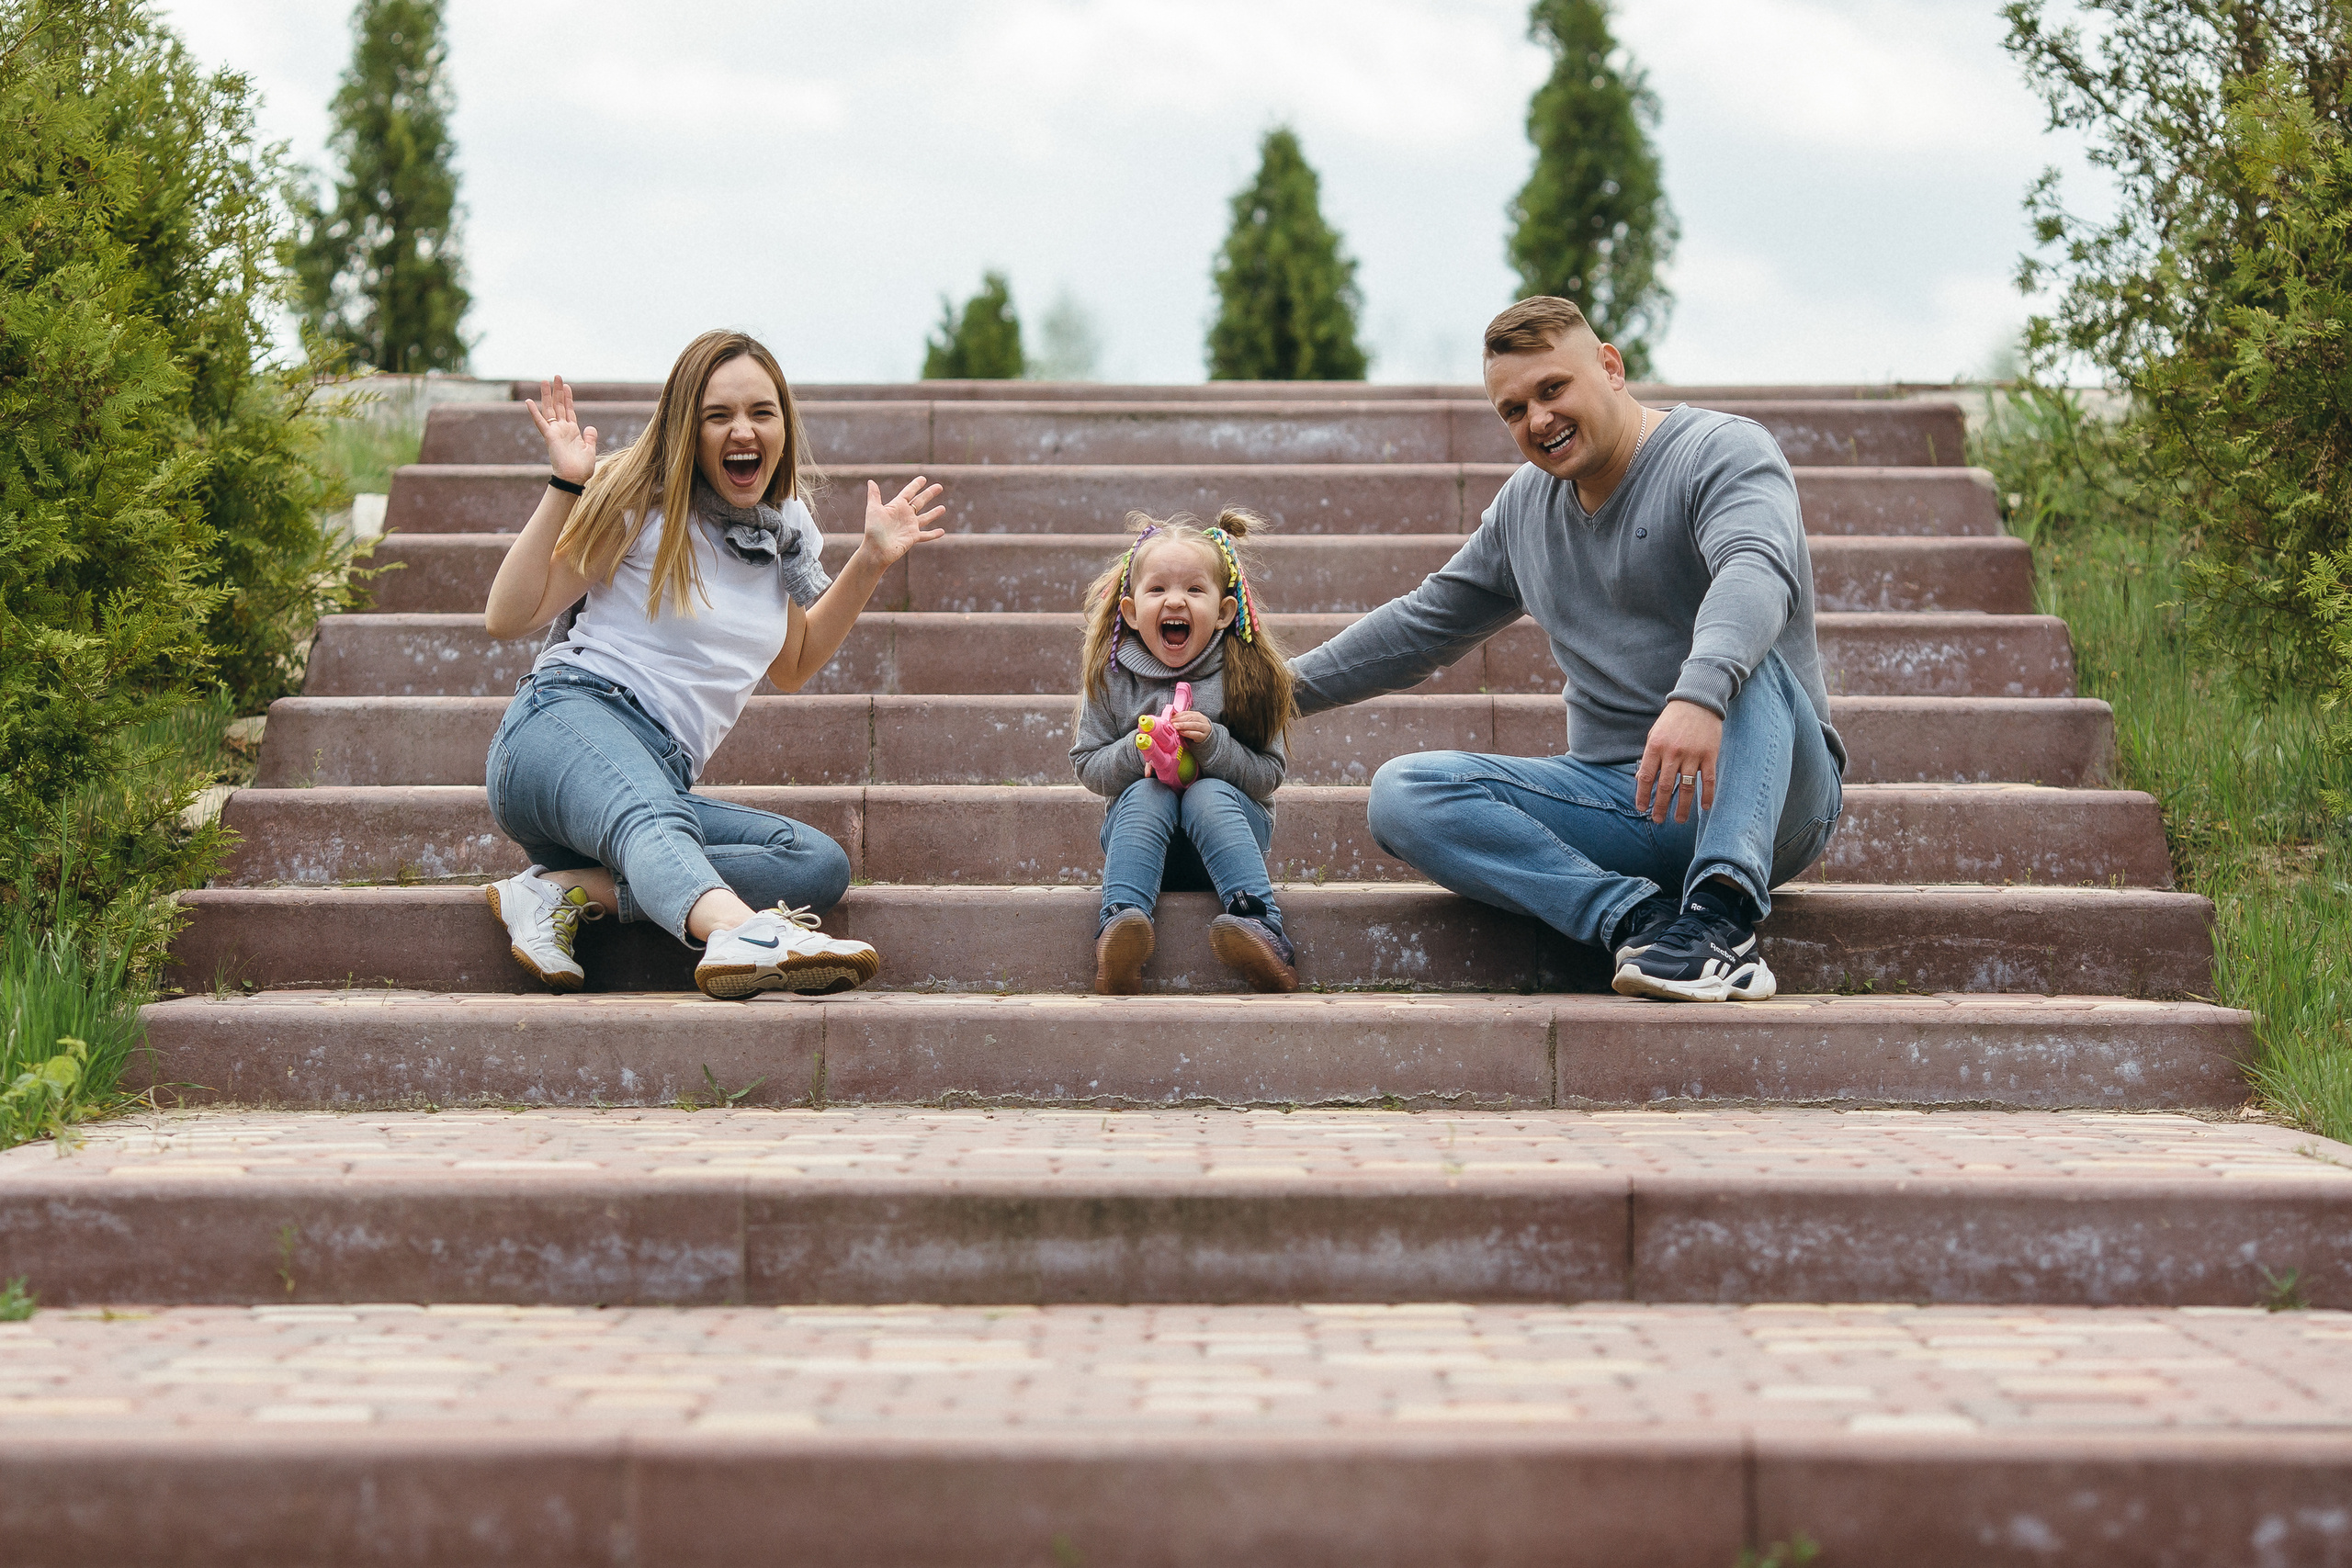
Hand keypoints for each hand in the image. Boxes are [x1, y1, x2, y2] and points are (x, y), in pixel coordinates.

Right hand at [525, 375, 598, 484]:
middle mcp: (562, 429)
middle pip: (559, 405)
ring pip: (549, 409)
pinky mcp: (549, 437)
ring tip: (545, 380)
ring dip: (547, 395)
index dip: (568, 398)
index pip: (569, 410)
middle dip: (558, 391)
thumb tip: (591, 427)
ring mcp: (555, 432)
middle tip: (557, 376)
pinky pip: (540, 422)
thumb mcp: (589, 450)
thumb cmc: (582, 468)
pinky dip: (533, 412)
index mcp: (572, 431)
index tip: (567, 385)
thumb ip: (590, 437)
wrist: (575, 478)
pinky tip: (528, 401)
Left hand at [861, 477, 946, 565]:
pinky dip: (934, 534)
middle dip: (929, 494)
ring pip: (925, 518)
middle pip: (920, 502)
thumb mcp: (873, 509)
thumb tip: (871, 481)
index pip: (908, 492)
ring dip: (934, 513)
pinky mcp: (913, 537)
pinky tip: (942, 532)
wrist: (876, 549)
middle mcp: (905, 515)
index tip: (923, 479)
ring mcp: (910, 526)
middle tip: (939, 487)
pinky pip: (926, 535)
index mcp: (896, 506)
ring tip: (943, 508)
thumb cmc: (873, 529)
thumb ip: (874, 495)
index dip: (915, 485)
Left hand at [1171, 709, 1213, 743]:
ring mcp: (1204, 728)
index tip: (1171, 718)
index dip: (1179, 715)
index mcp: (1198, 715)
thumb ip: (1183, 719)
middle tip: (1172, 722)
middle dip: (1180, 720)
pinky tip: (1181, 732)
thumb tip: (1172, 717)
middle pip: (1191, 718)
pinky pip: (1196, 734)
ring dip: (1183, 725)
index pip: (1187, 713)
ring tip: (1175, 726)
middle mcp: (1202, 720)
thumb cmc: (1196, 729)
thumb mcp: (1190, 722)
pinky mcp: (1203, 736)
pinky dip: (1188, 733)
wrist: (1207, 737)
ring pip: (1194, 725)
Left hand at [1635, 699, 1722, 824]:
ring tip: (1678, 820)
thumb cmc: (1672, 720)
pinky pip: (1708, 780)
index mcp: (1656, 747)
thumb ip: (1649, 757)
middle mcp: (1673, 752)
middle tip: (1658, 820)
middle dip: (1661, 806)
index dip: (1643, 796)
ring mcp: (1692, 755)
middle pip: (1665, 786)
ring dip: (1682, 807)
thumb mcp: (1654, 734)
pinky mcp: (1710, 755)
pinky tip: (1704, 808)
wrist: (1698, 701)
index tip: (1642, 809)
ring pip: (1686, 787)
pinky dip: (1707, 795)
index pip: (1646, 777)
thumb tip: (1640, 780)